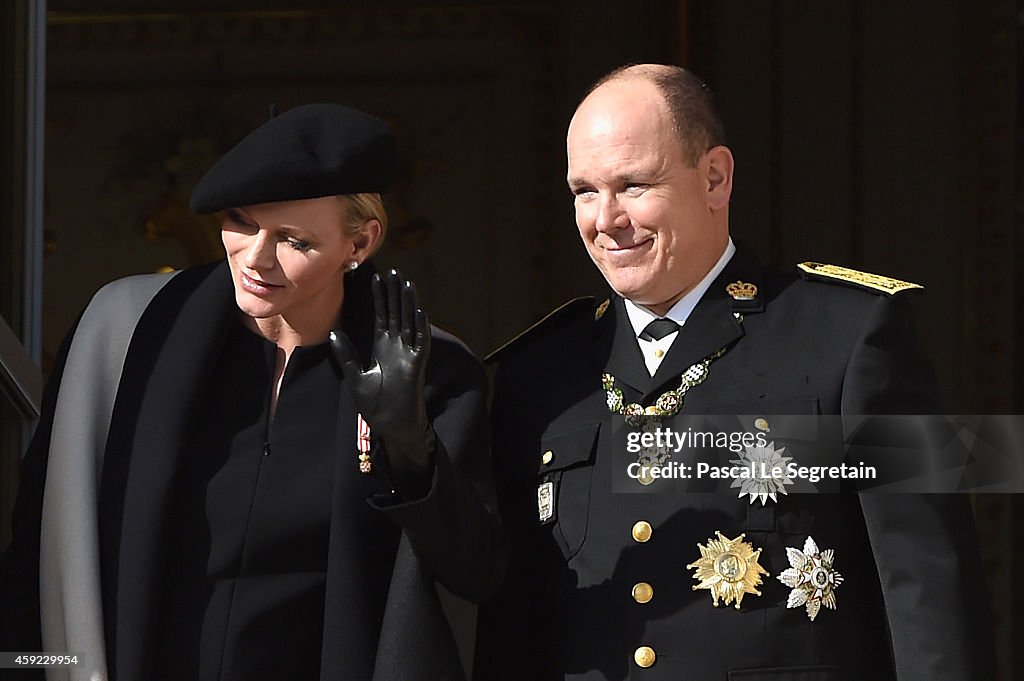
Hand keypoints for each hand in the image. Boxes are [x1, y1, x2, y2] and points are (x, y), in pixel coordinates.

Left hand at [330, 269, 433, 470]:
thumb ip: (346, 354)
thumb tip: (333, 333)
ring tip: (406, 283)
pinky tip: (417, 311)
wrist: (391, 425)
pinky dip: (419, 327)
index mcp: (383, 348)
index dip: (381, 298)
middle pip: (397, 314)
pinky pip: (420, 342)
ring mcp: (409, 354)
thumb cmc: (375, 405)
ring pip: (410, 322)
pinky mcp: (417, 365)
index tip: (377, 279)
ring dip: (409, 304)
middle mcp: (397, 347)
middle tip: (394, 272)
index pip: (383, 316)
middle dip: (395, 293)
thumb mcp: (355, 376)